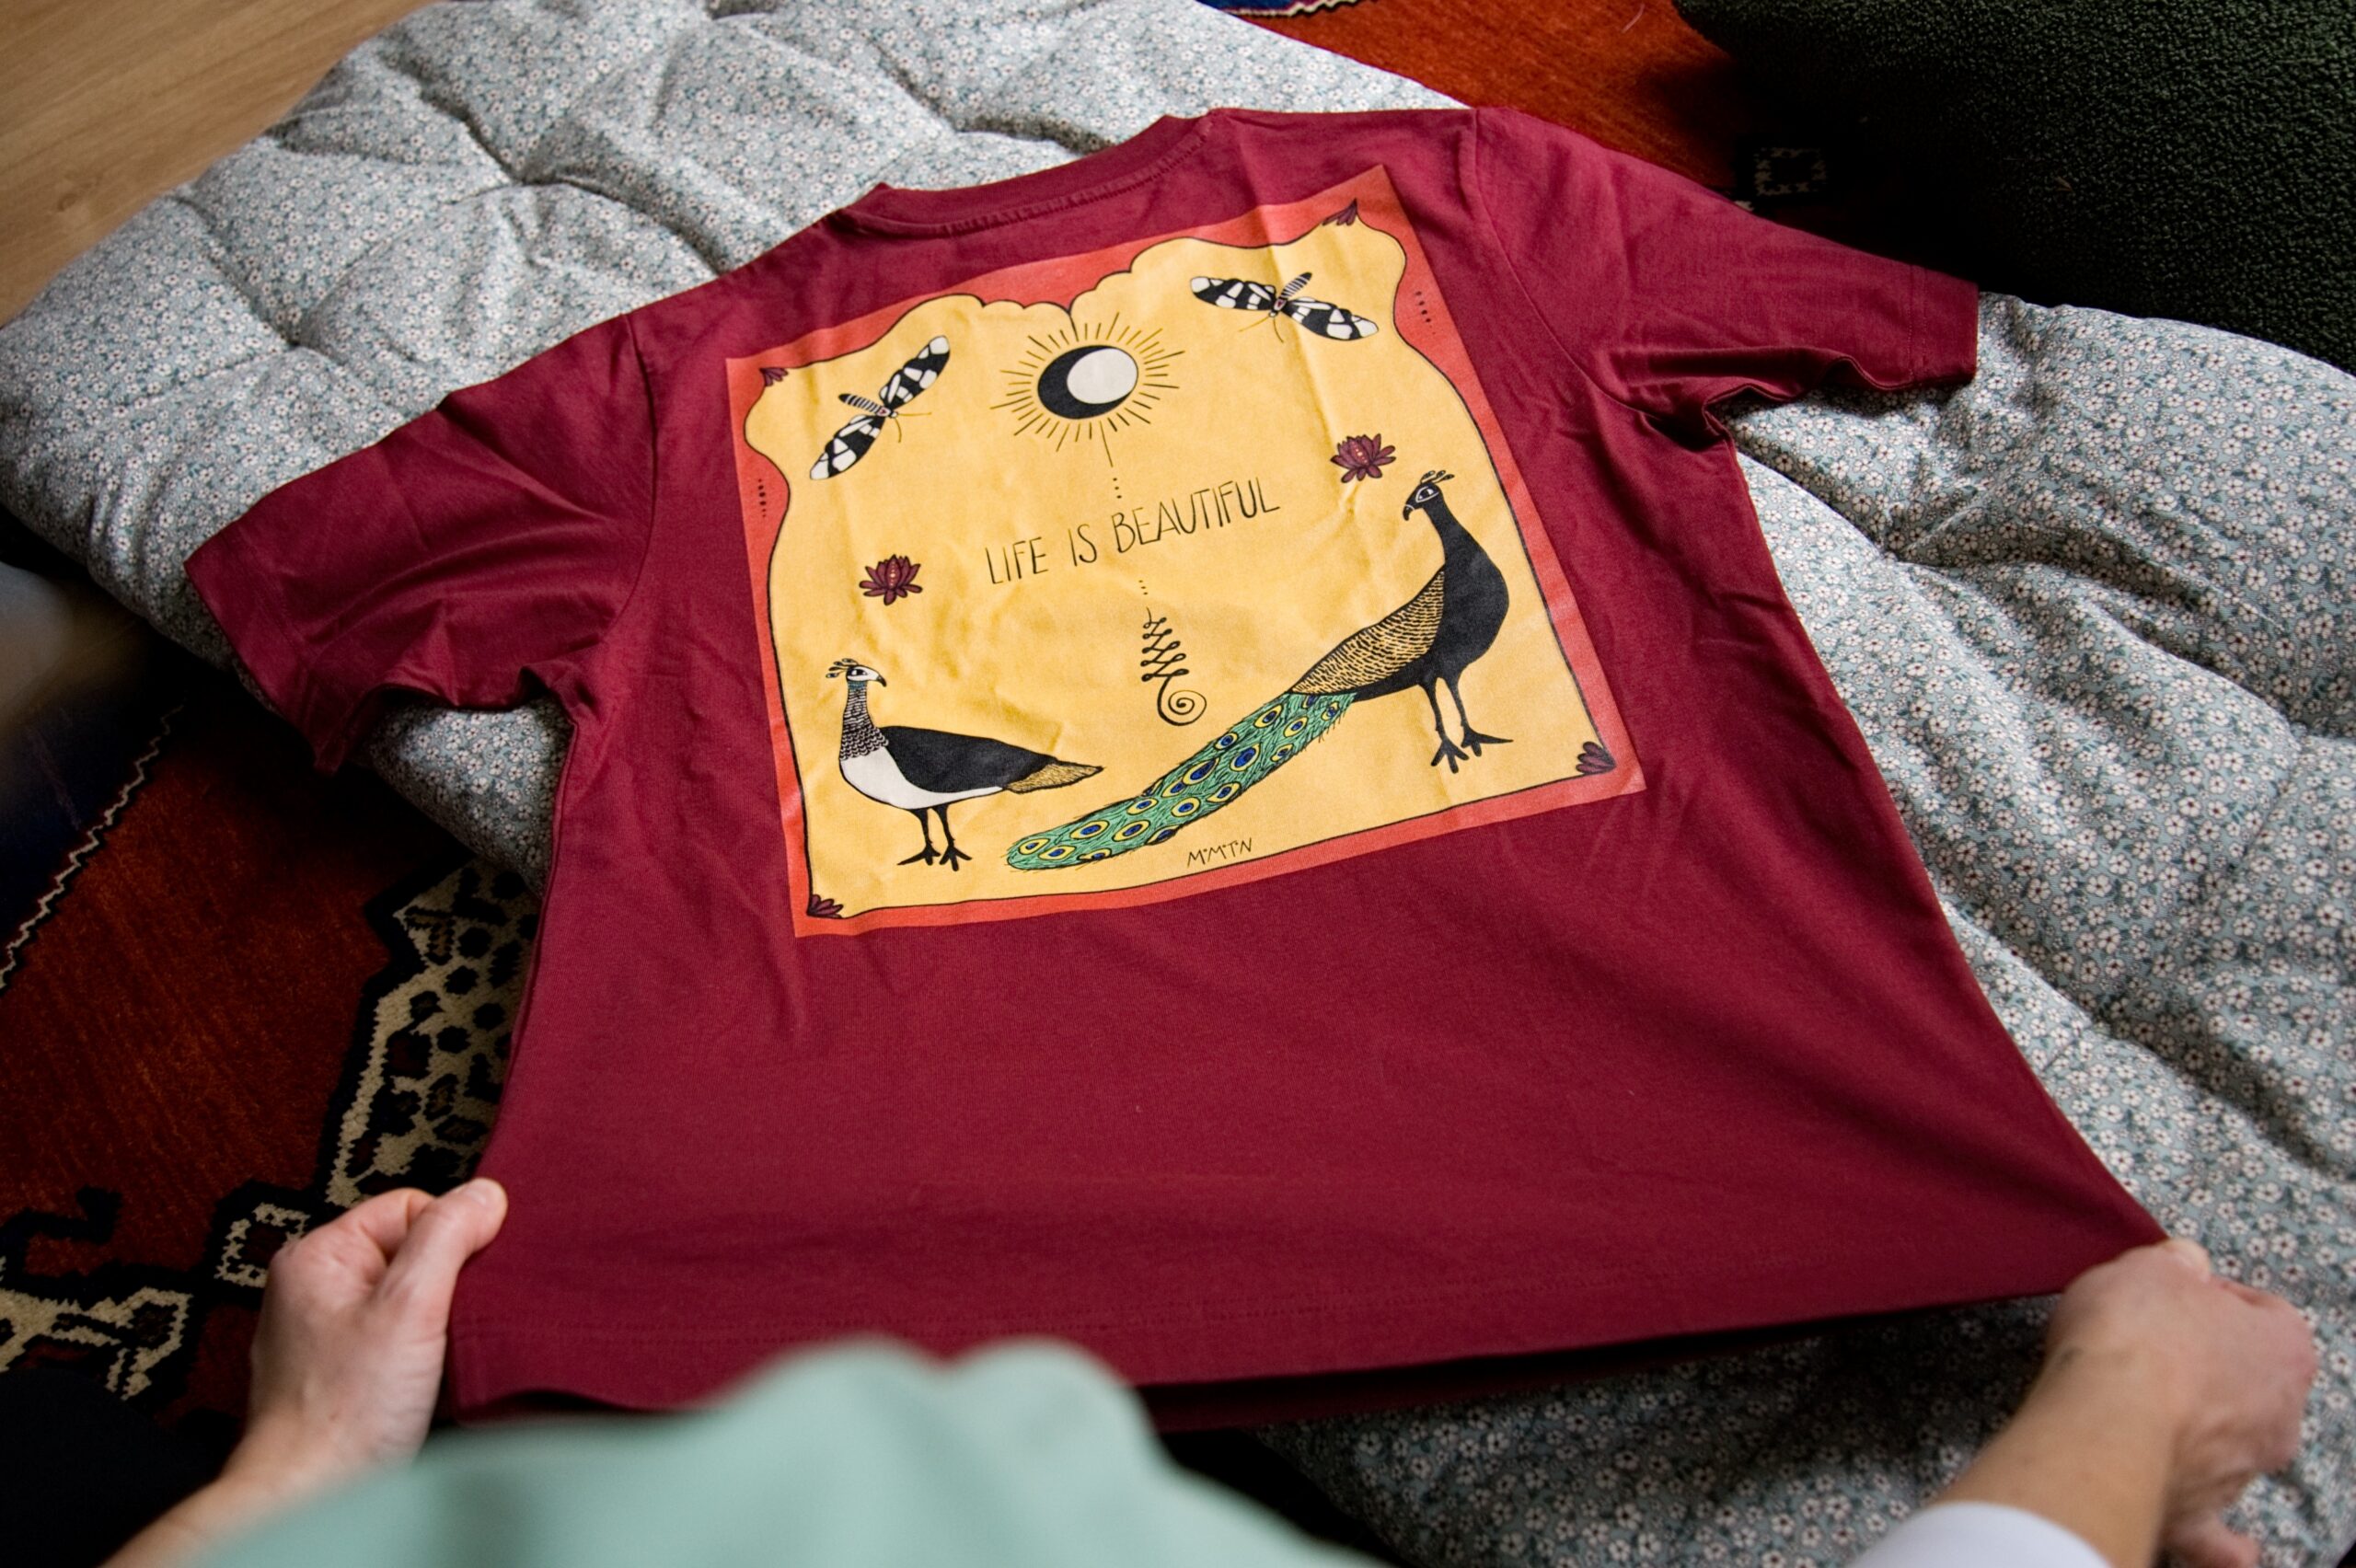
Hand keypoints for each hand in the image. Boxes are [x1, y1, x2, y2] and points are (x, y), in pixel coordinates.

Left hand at [224, 1180, 508, 1503]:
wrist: (311, 1498)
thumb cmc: (343, 1415)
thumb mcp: (410, 1307)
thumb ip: (447, 1237)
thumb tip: (484, 1193)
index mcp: (317, 1256)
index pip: (411, 1207)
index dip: (450, 1241)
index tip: (461, 1284)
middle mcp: (315, 1289)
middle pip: (414, 1254)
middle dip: (448, 1287)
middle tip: (449, 1326)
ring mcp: (327, 1334)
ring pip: (412, 1302)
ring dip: (438, 1327)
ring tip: (437, 1359)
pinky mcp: (344, 1375)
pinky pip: (402, 1343)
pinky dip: (425, 1358)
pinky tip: (428, 1382)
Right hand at [2044, 1238, 2317, 1567]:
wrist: (2104, 1419)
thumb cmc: (2135, 1336)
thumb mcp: (2151, 1264)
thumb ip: (2176, 1264)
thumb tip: (2184, 1266)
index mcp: (2284, 1349)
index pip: (2264, 1311)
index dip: (2213, 1296)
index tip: (2171, 1292)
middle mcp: (2280, 1416)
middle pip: (2251, 1383)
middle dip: (2208, 1366)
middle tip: (2147, 1345)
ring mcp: (2243, 1469)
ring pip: (2232, 1448)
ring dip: (2198, 1432)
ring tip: (2134, 1409)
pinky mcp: (2201, 1512)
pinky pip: (2216, 1533)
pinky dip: (2217, 1541)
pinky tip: (2220, 1544)